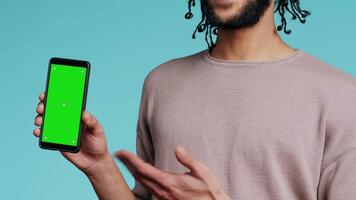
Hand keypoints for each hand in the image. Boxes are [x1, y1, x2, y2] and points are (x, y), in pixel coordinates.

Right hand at [33, 92, 111, 174]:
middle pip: (52, 110)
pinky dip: (39, 132)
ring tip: (40, 120)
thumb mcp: (98, 130)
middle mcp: (67, 121)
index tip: (48, 93)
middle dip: (44, 106)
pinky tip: (37, 132)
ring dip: (40, 118)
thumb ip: (92, 122)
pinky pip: (45, 135)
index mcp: (76, 116)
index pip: (64, 103)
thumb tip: (84, 113)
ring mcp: (60, 131)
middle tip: (41, 107)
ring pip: (46, 121)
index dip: (55, 97)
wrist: (95, 161)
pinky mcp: (56, 141)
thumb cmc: (98, 143)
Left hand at [115, 146, 231, 199]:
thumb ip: (188, 160)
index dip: (131, 160)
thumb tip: (177, 148)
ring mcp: (163, 198)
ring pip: (143, 184)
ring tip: (127, 162)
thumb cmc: (209, 191)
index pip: (144, 169)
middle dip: (127, 164)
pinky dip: (141, 180)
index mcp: (170, 182)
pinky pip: (149, 190)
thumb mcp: (202, 172)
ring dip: (133, 172)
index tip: (122, 152)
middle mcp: (163, 191)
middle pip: (139, 177)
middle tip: (118, 154)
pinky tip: (141, 176)